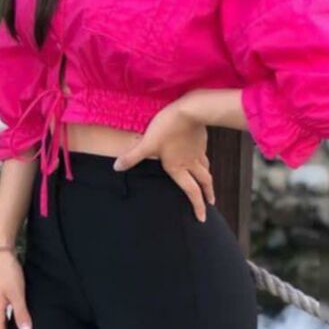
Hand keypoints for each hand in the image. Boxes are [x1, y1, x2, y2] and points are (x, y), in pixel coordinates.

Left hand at [113, 99, 214, 221]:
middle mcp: (191, 162)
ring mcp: (198, 151)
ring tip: (208, 181)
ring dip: (207, 178)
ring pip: (206, 168)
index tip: (202, 218)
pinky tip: (199, 154)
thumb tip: (117, 167)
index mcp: (179, 167)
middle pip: (204, 182)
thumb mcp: (147, 143)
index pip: (191, 191)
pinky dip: (203, 159)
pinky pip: (204, 153)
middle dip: (207, 194)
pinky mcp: (201, 139)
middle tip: (211, 203)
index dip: (197, 206)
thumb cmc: (167, 128)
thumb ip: (133, 156)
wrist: (190, 110)